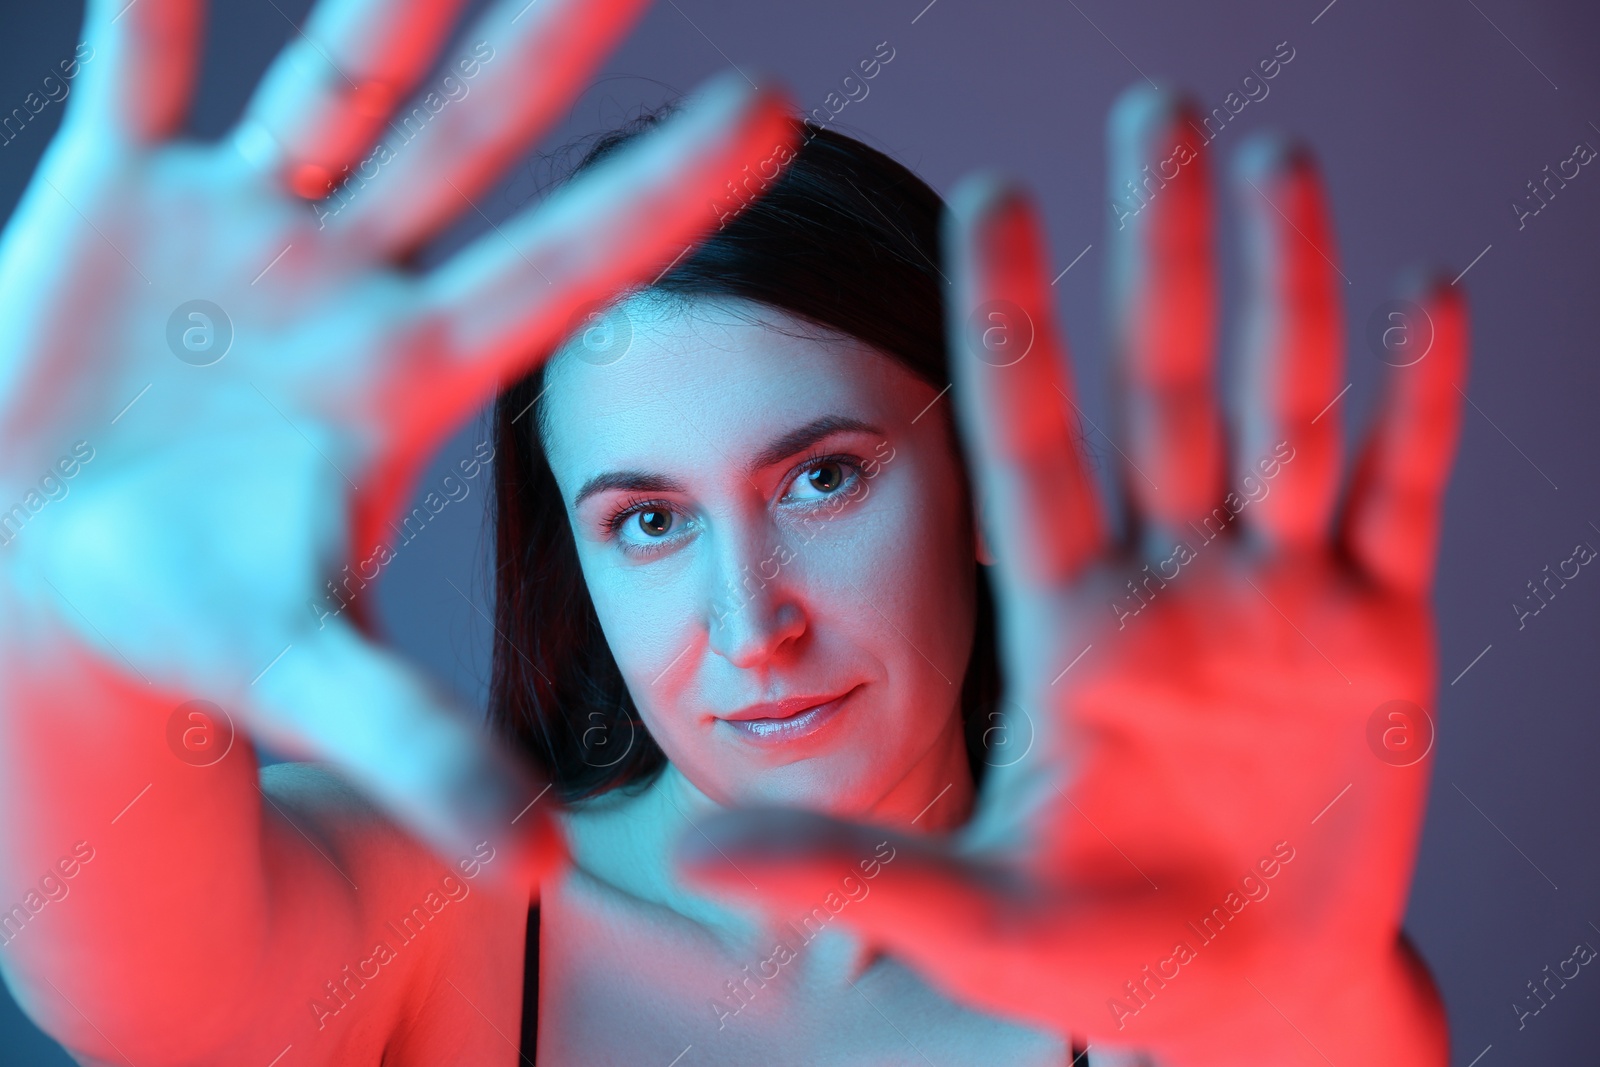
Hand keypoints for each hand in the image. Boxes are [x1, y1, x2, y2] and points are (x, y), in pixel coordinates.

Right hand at [0, 0, 794, 883]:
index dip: (664, 200)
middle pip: (469, 142)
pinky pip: (141, 74)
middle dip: (547, 44)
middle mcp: (349, 281)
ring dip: (385, 1)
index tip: (781, 111)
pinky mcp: (114, 204)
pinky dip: (159, 5)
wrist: (46, 587)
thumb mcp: (313, 678)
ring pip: (329, 87)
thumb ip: (426, 750)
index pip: (565, 270)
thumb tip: (545, 866)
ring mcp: (239, 232)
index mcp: (414, 373)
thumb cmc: (189, 628)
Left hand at [676, 85, 1463, 1064]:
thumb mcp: (973, 919)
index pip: (1026, 447)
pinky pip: (1400, 495)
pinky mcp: (1380, 631)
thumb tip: (689, 852)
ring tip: (1279, 162)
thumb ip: (847, 869)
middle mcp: (1169, 584)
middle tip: (1151, 110)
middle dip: (1160, 258)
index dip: (1009, 328)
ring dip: (1289, 291)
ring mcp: (1276, 597)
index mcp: (1066, 629)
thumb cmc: (1104, 958)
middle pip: (1163, 392)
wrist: (1245, 999)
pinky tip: (1429, 294)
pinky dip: (1420, 404)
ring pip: (1285, 414)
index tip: (985, 198)